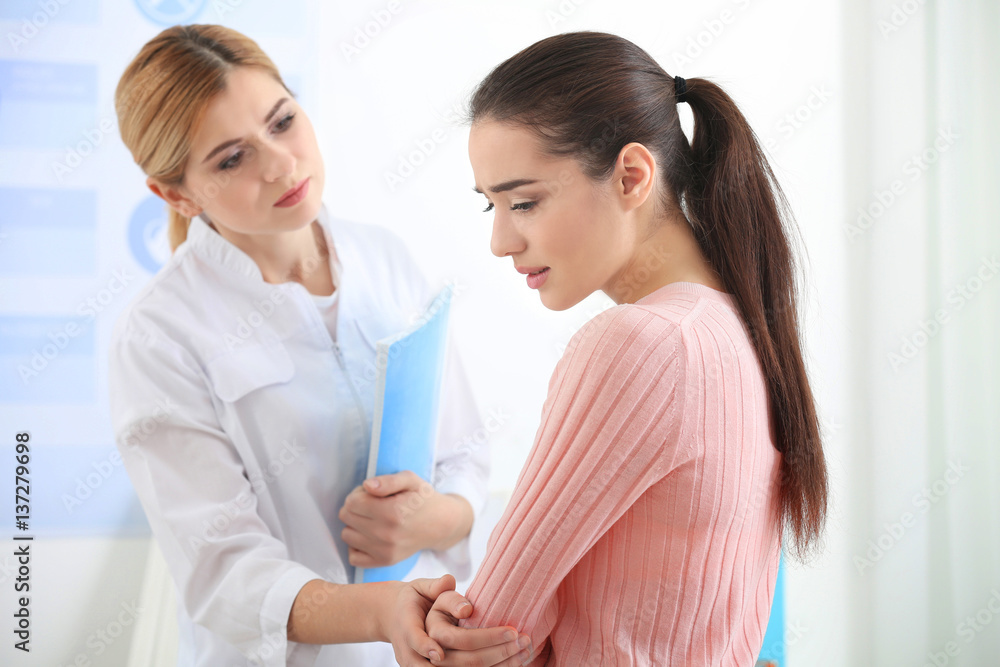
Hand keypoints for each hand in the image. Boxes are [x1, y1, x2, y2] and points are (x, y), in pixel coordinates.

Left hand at [339, 471, 472, 567]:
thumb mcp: (411, 480)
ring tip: (371, 519)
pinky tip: (369, 536)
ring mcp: (385, 551)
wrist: (440, 524)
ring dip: (354, 525)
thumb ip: (388, 480)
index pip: (352, 502)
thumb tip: (367, 486)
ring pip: (346, 535)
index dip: (358, 493)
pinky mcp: (384, 562)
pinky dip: (356, 546)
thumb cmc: (422, 499)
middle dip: (354, 507)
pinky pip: (353, 557)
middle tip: (370, 505)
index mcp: (393, 511)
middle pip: (346, 517)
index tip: (370, 494)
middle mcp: (387, 534)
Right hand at [386, 574, 525, 666]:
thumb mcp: (419, 588)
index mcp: (408, 630)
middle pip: (455, 661)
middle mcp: (415, 656)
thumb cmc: (414, 600)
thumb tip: (451, 582)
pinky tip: (514, 661)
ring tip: (524, 652)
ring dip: (498, 664)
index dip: (434, 646)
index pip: (420, 640)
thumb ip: (435, 586)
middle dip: (491, 651)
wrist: (398, 621)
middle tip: (518, 637)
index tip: (452, 647)